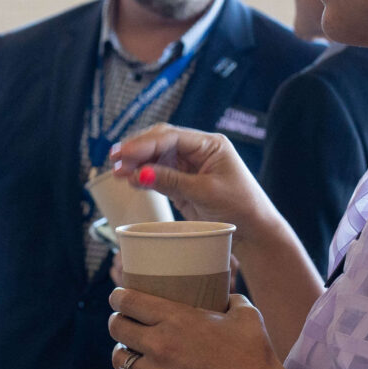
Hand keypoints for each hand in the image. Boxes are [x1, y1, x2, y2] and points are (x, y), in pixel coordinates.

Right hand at [105, 124, 271, 228]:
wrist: (253, 231)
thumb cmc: (240, 207)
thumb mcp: (205, 192)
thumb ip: (172, 181)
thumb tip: (139, 172)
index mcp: (209, 144)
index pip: (171, 137)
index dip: (144, 143)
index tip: (124, 152)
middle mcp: (198, 151)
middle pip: (160, 143)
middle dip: (136, 150)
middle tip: (114, 159)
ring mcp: (189, 167)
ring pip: (156, 159)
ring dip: (136, 164)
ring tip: (116, 172)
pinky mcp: (183, 184)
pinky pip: (158, 176)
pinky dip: (143, 177)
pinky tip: (130, 180)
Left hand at [107, 287, 285, 368]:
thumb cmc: (254, 354)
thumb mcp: (245, 314)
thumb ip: (231, 298)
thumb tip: (225, 294)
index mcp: (176, 318)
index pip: (129, 302)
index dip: (117, 297)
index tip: (118, 297)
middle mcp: (160, 343)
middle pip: (117, 327)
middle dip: (117, 321)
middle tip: (124, 321)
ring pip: (119, 358)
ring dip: (120, 351)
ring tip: (127, 349)